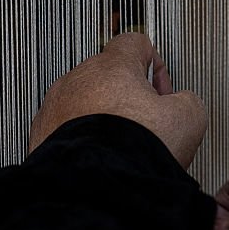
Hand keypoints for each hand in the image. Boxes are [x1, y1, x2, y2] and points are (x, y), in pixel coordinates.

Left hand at [26, 32, 206, 167]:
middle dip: (126, 97)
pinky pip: (64, 128)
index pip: (134, 44)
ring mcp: (55, 106)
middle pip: (106, 76)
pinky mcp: (41, 133)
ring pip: (82, 103)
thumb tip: (180, 104)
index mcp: (112, 67)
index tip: (160, 91)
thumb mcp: (187, 118)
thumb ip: (186, 100)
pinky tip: (99, 156)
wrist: (94, 185)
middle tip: (143, 124)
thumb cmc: (131, 150)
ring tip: (120, 145)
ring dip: (101, 118)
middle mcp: (77, 81)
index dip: (154, 66)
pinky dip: (81, 139)